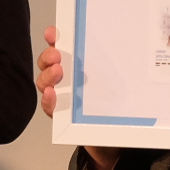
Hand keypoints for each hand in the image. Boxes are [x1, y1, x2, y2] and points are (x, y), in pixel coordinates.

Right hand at [37, 24, 117, 169]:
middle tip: (57, 55)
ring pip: (45, 83)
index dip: (54, 38)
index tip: (53, 32)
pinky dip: (49, 99)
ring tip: (57, 72)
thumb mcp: (115, 83)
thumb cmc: (112, 107)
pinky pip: (49, 106)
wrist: (112, 136)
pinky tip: (52, 94)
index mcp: (77, 66)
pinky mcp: (60, 116)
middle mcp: (65, 80)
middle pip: (48, 64)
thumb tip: (125, 38)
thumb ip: (113, 66)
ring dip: (47, 75)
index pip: (61, 48)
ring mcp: (61, 97)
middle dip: (49, 56)